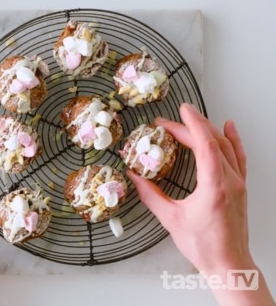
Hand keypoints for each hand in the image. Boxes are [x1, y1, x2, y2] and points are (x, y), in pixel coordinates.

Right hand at [129, 103, 273, 304]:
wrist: (228, 263)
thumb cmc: (203, 246)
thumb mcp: (171, 219)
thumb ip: (151, 195)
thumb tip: (135, 178)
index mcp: (214, 187)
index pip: (205, 145)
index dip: (192, 125)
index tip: (181, 111)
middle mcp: (230, 181)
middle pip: (213, 142)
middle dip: (191, 126)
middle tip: (170, 121)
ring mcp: (239, 183)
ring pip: (227, 146)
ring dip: (208, 129)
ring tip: (192, 119)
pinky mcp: (240, 187)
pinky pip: (239, 156)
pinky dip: (233, 139)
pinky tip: (229, 128)